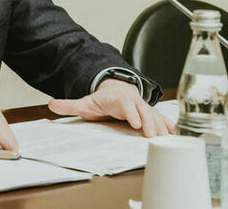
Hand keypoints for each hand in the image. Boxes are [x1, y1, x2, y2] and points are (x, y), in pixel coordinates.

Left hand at [47, 78, 174, 137]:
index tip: (136, 124)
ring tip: (168, 139)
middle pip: (144, 111)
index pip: (126, 105)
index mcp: (119, 99)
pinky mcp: (151, 114)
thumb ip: (70, 105)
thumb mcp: (86, 102)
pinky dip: (169, 126)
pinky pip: (162, 119)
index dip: (132, 113)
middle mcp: (134, 102)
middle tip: (153, 136)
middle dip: (149, 123)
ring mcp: (143, 107)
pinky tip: (176, 135)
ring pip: (155, 115)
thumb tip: (51, 104)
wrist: (117, 89)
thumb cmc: (103, 99)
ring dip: (161, 126)